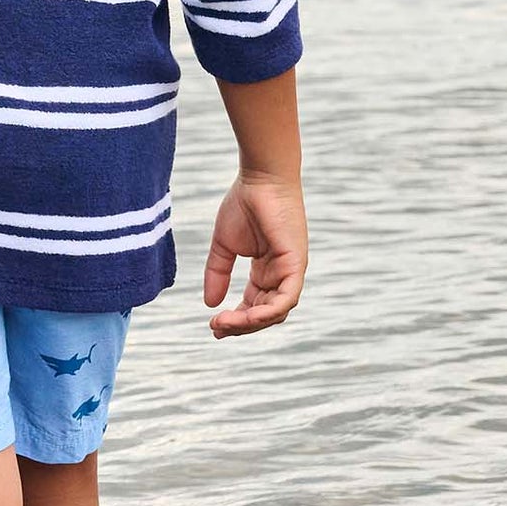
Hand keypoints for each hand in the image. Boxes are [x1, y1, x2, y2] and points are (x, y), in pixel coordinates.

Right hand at [203, 173, 307, 337]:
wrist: (260, 178)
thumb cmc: (245, 204)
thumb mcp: (224, 246)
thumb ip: (217, 274)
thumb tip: (210, 304)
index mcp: (266, 271)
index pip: (254, 306)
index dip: (235, 320)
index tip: (213, 326)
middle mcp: (280, 275)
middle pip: (264, 314)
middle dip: (240, 325)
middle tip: (216, 327)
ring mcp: (290, 271)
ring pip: (275, 312)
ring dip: (250, 323)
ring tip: (225, 323)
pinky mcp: (296, 264)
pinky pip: (287, 298)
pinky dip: (268, 312)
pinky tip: (247, 317)